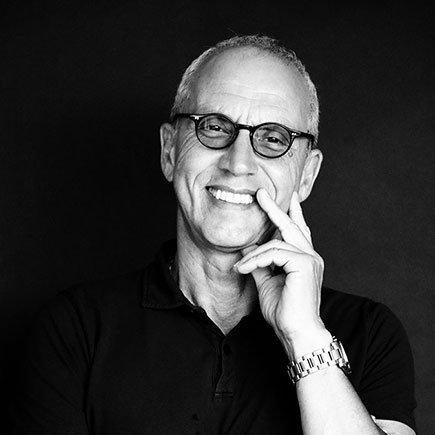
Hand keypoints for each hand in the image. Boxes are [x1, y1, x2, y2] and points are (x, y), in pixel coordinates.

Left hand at [235, 189, 330, 357]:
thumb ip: (260, 264)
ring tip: (240, 266)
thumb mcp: (267, 282)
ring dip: (253, 254)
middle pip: (291, 226)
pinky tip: (244, 269)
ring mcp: (310, 258)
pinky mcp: (304, 264)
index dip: (291, 214)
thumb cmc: (284, 311)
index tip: (288, 199)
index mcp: (304, 259)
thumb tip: (248, 249)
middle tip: (261, 193)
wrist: (296, 332)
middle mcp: (310, 256)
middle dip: (275, 208)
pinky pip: (273, 253)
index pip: (296, 231)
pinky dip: (256, 260)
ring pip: (275, 242)